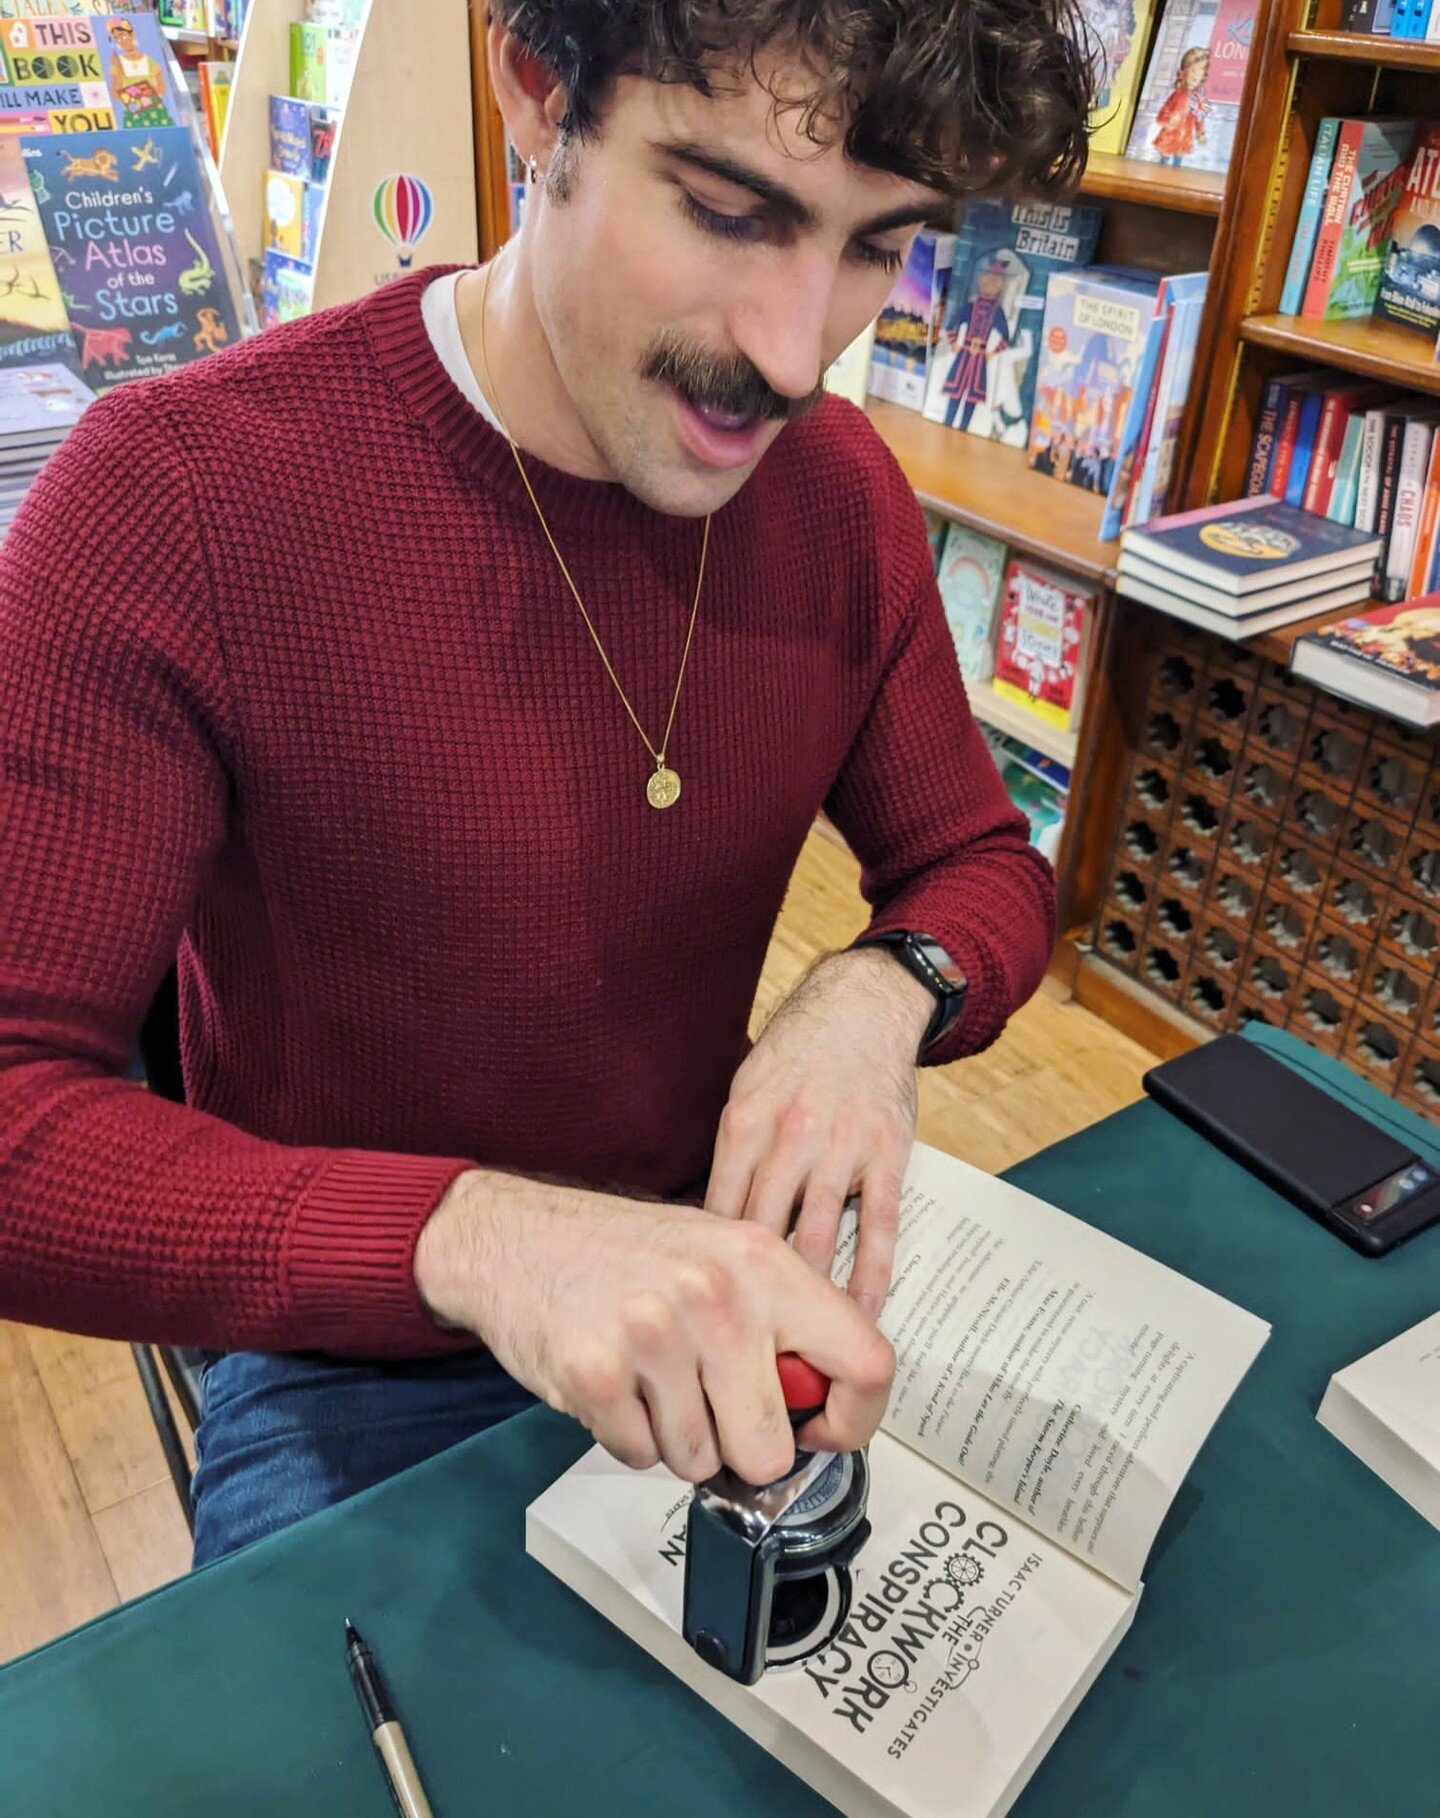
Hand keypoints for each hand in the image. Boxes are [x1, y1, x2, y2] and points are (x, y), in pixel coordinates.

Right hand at [413, 1170, 894, 1484]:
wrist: (514, 1239)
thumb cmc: (621, 1253)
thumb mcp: (721, 1255)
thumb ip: (781, 1320)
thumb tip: (824, 1406)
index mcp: (764, 1260)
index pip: (867, 1362)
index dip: (851, 1422)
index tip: (821, 1433)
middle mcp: (718, 1293)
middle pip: (771, 1447)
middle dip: (740, 1449)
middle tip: (709, 1407)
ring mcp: (656, 1333)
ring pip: (701, 1462)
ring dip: (676, 1439)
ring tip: (651, 1378)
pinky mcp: (599, 1372)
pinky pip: (642, 1457)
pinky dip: (628, 1436)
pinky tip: (615, 1384)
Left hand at [705, 948, 928, 1318]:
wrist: (861, 1005)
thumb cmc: (796, 1054)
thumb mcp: (745, 1092)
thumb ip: (731, 1157)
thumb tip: (703, 1229)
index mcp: (744, 1124)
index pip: (715, 1213)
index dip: (706, 1271)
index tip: (699, 1317)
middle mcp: (789, 1137)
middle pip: (760, 1235)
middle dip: (748, 1297)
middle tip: (738, 1352)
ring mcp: (841, 1147)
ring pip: (817, 1238)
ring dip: (805, 1300)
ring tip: (796, 1355)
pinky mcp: (887, 1154)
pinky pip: (878, 1228)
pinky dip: (870, 1278)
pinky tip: (861, 1316)